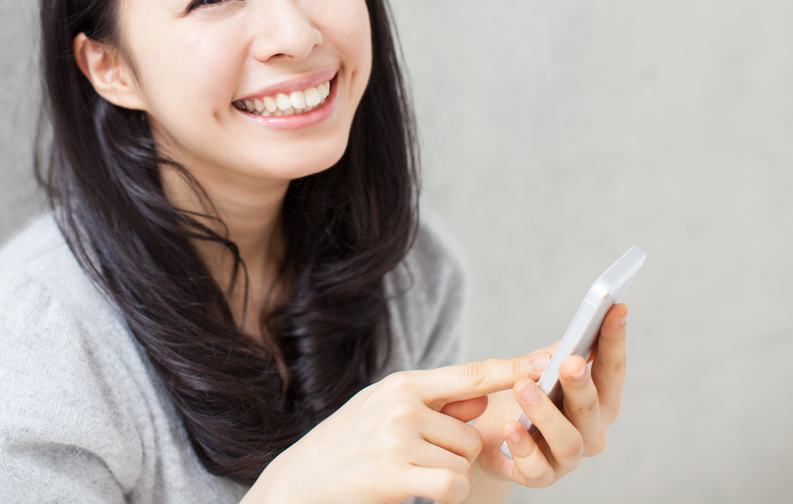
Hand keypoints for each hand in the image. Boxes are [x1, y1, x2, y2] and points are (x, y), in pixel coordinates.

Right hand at [245, 353, 548, 503]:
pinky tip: (412, 491)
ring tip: (404, 475)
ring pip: (464, 463)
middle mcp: (403, 404)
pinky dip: (444, 496)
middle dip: (455, 455)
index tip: (550, 362)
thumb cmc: (347, 448)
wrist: (300, 482)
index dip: (514, 370)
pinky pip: (452, 486)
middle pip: (473, 434)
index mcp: (404, 384)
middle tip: (413, 460)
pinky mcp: (395, 472)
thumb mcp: (384, 412)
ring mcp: (397, 437)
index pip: (472, 374)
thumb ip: (432, 405)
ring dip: (445, 478)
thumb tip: (479, 401)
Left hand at [472, 304, 628, 487]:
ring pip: (569, 442)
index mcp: (596, 399)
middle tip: (568, 362)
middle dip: (582, 384)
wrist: (485, 435)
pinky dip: (523, 448)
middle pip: (596, 408)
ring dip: (546, 414)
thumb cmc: (517, 396)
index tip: (615, 309)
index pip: (611, 370)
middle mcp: (590, 430)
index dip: (615, 341)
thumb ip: (549, 358)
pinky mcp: (539, 477)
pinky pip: (537, 469)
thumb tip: (568, 343)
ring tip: (523, 388)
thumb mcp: (532, 370)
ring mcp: (566, 458)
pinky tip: (509, 428)